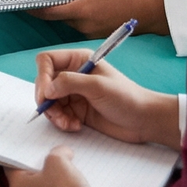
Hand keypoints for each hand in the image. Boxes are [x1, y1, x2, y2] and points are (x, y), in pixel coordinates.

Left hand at [7, 148, 95, 186]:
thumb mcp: (59, 161)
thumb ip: (58, 152)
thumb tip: (64, 153)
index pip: (11, 165)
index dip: (20, 154)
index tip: (28, 146)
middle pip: (29, 179)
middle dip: (40, 167)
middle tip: (51, 156)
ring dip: (54, 182)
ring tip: (67, 170)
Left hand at [31, 0, 167, 36]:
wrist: (150, 13)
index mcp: (83, 11)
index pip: (51, 12)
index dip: (36, 8)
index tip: (25, 4)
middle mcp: (84, 25)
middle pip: (59, 17)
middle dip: (50, 8)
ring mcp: (90, 32)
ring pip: (69, 21)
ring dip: (65, 12)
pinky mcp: (97, 35)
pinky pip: (80, 25)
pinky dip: (77, 17)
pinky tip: (80, 7)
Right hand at [33, 50, 181, 148]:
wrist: (144, 121)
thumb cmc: (127, 98)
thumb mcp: (98, 86)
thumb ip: (69, 83)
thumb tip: (46, 89)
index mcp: (78, 60)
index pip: (47, 61)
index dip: (42, 76)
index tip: (46, 94)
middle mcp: (73, 75)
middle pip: (44, 83)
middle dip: (47, 100)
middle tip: (54, 114)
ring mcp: (74, 94)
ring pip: (49, 101)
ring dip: (54, 114)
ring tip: (67, 123)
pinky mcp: (77, 110)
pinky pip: (59, 114)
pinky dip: (62, 122)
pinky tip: (74, 126)